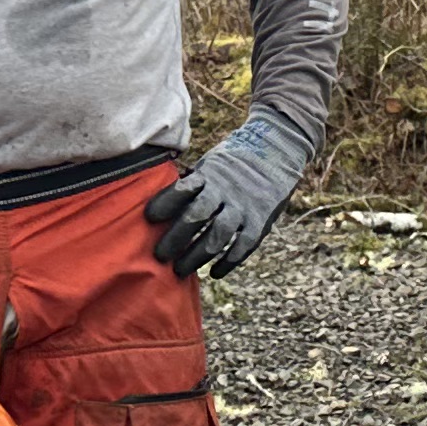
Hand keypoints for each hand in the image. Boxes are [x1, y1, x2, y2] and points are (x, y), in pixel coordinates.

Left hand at [145, 111, 311, 275]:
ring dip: (197, 255)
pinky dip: (228, 262)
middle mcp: (225, 191)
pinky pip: (243, 245)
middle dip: (176, 237)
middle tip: (160, 255)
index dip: (165, 203)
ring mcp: (244, 207)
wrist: (277, 152)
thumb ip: (192, 183)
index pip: (183, 189)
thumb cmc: (234, 162)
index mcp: (209, 175)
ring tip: (180, 270)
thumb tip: (163, 203)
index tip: (149, 217)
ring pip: (218, 235)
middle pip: (196, 216)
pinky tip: (214, 273)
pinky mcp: (260, 221)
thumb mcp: (211, 163)